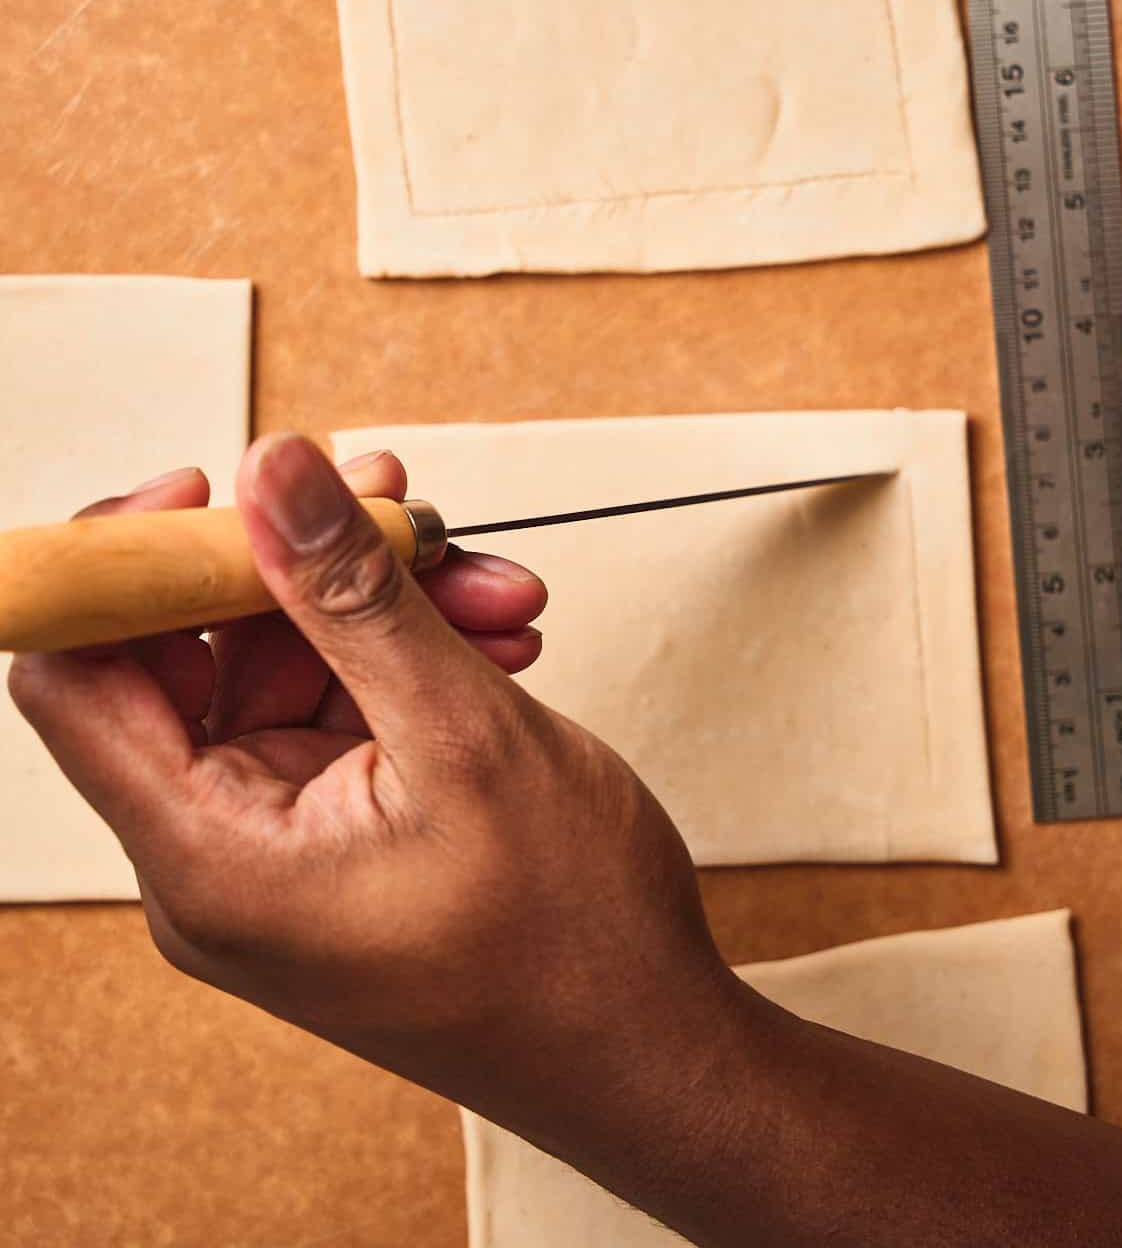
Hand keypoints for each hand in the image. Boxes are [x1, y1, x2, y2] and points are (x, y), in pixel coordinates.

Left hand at [9, 434, 739, 1176]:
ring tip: (487, 588)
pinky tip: (490, 635)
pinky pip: (339, 702)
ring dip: (384, 605)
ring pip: (286, 663)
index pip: (74, 674)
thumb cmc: (570, 945)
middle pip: (194, 650)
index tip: (220, 488)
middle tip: (401, 514)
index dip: (125, 562)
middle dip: (304, 567)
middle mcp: (218, 852)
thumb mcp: (462, 735)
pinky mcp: (333, 830)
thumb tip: (269, 470)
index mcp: (208, 855)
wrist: (651, 1047)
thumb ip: (351, 594)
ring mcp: (277, 842)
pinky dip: (409, 653)